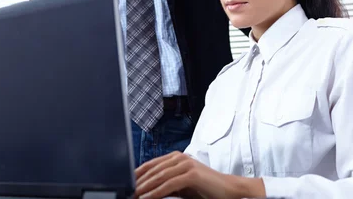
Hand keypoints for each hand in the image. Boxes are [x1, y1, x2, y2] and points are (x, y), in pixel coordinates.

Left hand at [134, 151, 264, 198]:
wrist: (227, 190)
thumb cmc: (203, 189)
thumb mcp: (180, 186)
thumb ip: (164, 185)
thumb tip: (144, 191)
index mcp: (175, 157)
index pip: (150, 165)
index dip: (136, 175)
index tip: (125, 185)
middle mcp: (179, 158)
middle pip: (152, 170)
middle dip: (137, 183)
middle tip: (125, 192)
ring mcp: (185, 164)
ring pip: (159, 176)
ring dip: (144, 188)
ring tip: (133, 196)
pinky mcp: (191, 173)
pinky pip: (169, 184)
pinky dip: (156, 192)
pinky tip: (146, 198)